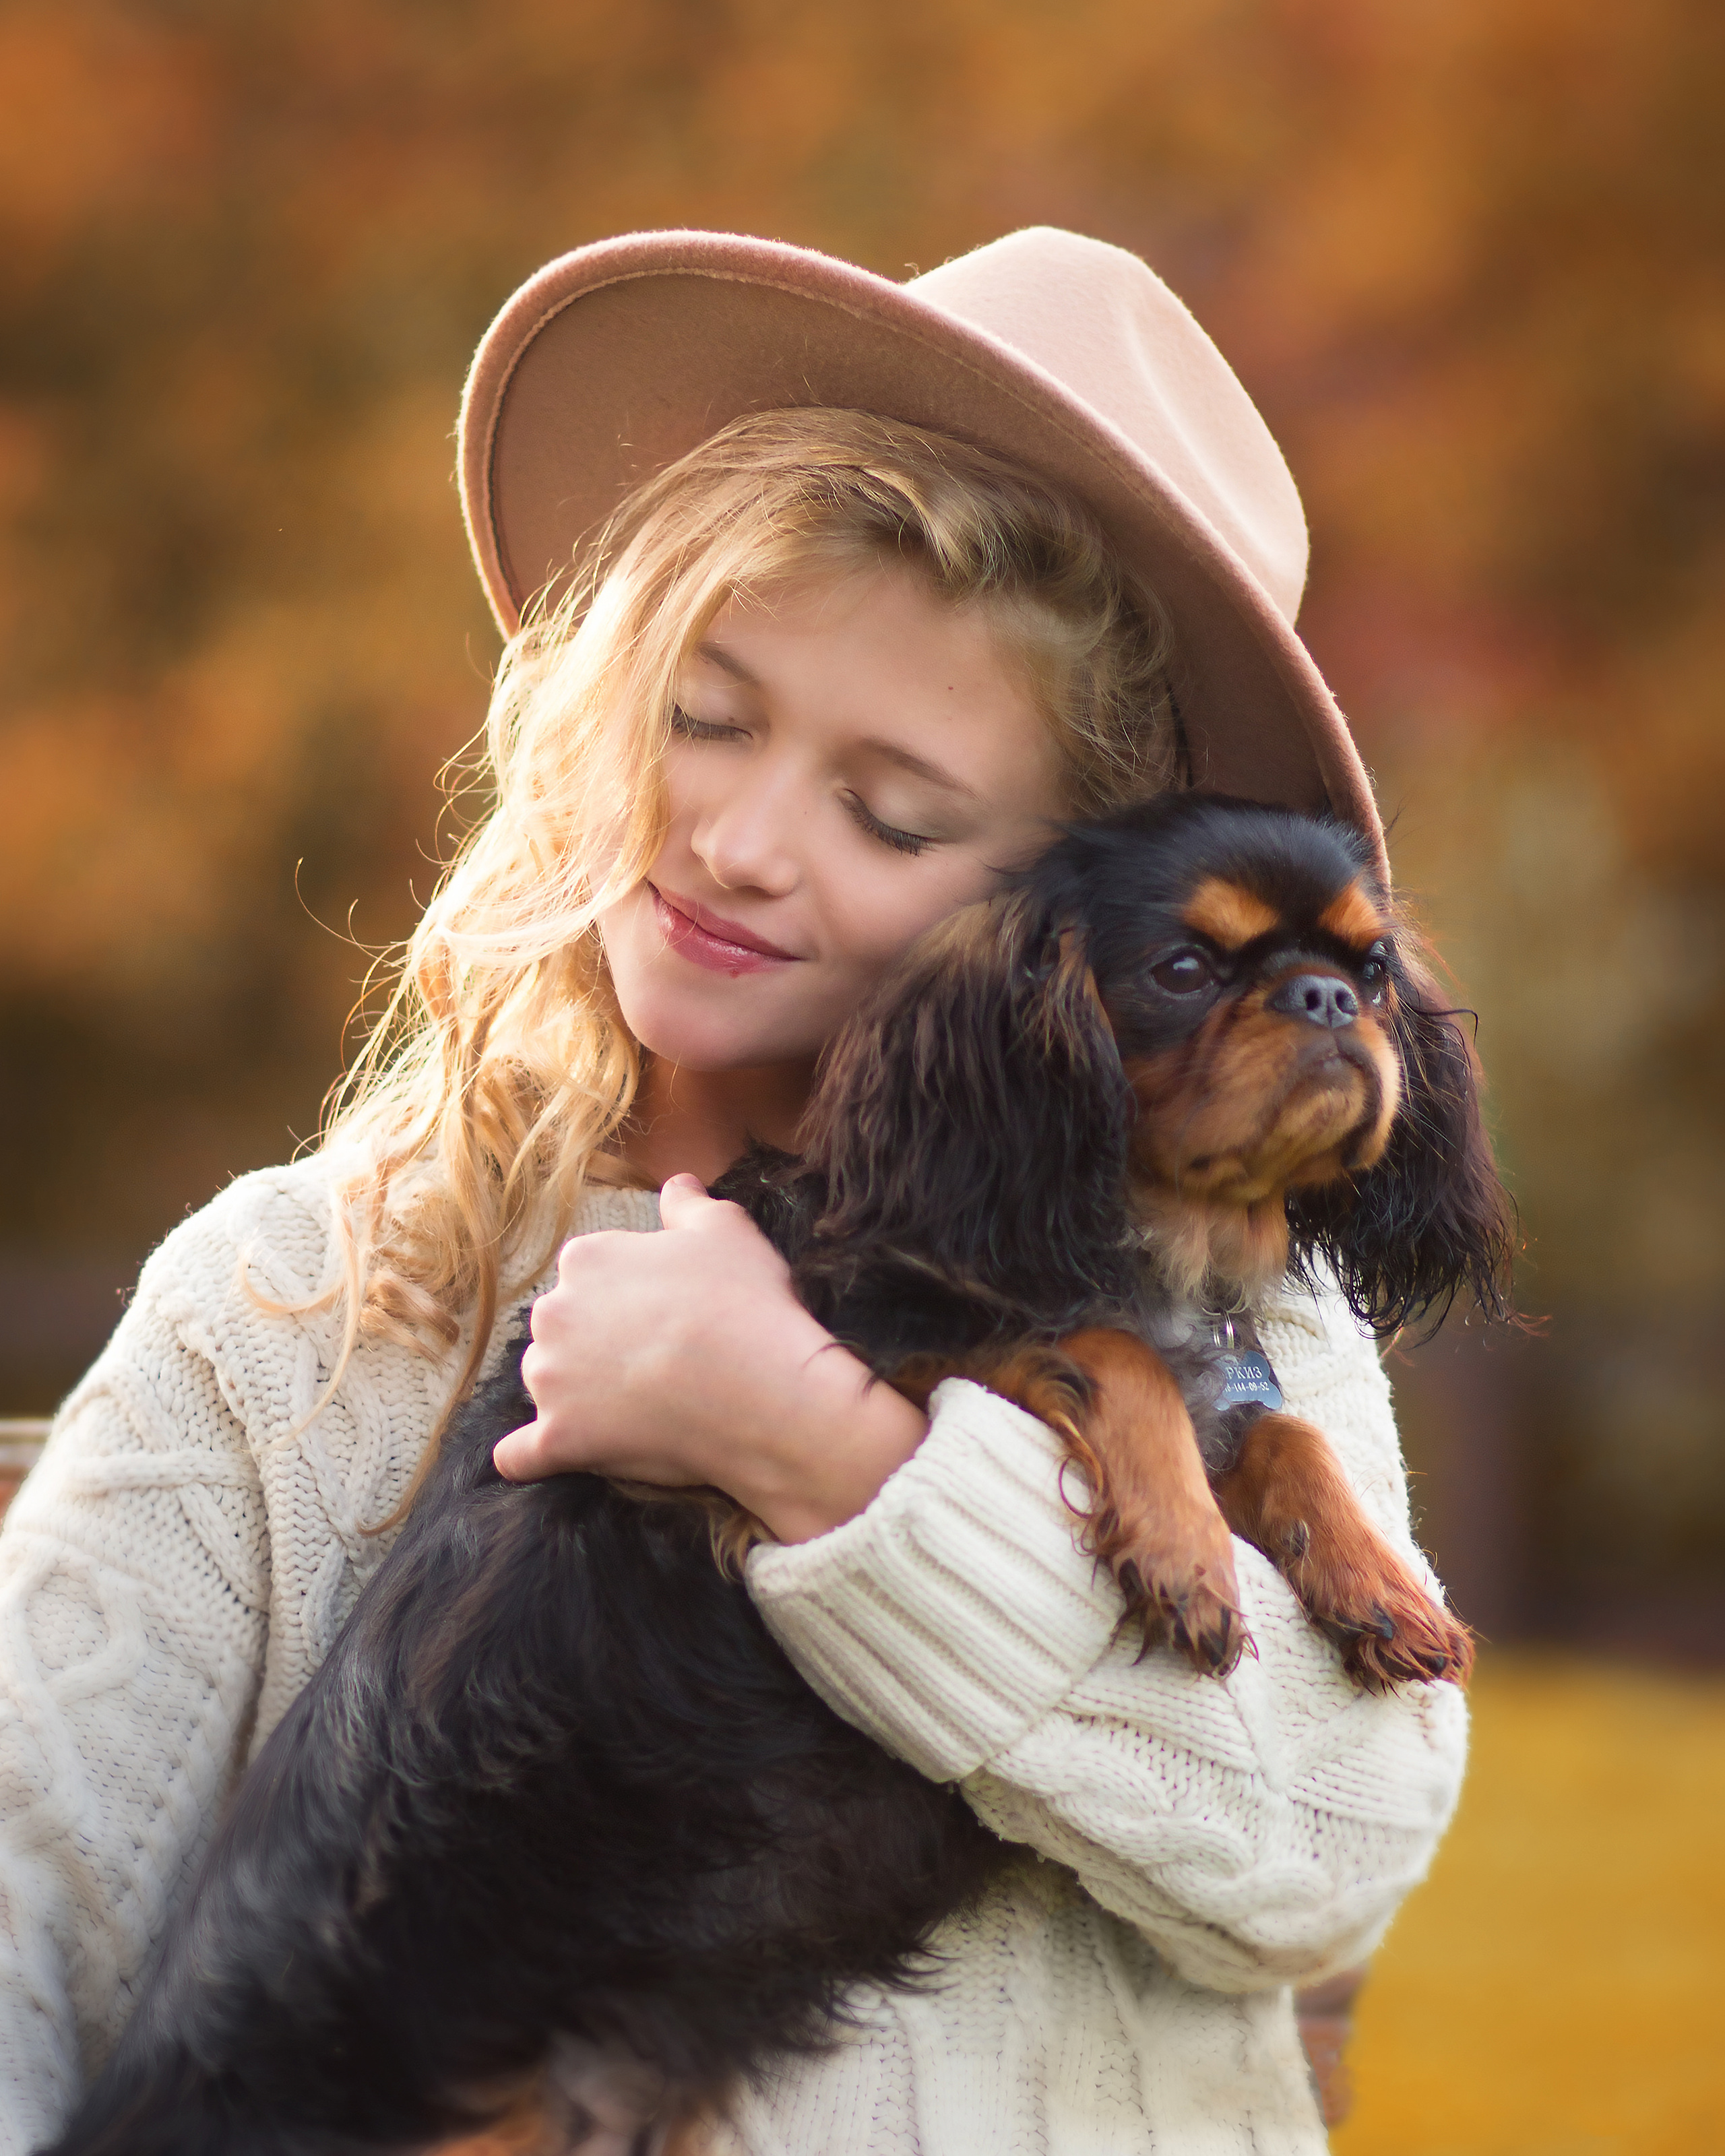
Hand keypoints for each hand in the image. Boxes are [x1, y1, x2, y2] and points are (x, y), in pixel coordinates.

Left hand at [491, 1175, 928, 1542]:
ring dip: (575, 1397)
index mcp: (585, 1258)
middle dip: (596, 1345)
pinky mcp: (558, 1439)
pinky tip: (543, 1460)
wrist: (761, 1391)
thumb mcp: (727, 1230)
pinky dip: (532, 1457)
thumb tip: (675, 1185)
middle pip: (563, 1330)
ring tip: (636, 1411)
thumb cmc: (746, 1305)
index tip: (668, 1316)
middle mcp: (552, 1313)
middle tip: (657, 1363)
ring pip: (547, 1385)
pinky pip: (521, 1456)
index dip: (631, 1299)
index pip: (592, 1276)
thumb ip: (689, 1204)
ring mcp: (550, 1379)